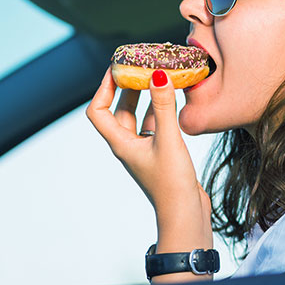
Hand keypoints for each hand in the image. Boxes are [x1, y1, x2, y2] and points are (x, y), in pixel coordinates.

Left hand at [86, 67, 211, 254]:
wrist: (186, 217)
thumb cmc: (171, 185)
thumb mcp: (168, 140)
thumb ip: (163, 107)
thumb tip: (157, 75)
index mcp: (120, 143)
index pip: (98, 111)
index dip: (103, 88)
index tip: (116, 68)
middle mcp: (127, 145)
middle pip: (119, 110)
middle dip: (127, 87)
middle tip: (138, 66)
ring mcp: (143, 150)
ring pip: (139, 116)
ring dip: (145, 97)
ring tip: (157, 76)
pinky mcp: (160, 154)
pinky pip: (155, 125)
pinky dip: (161, 110)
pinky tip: (172, 99)